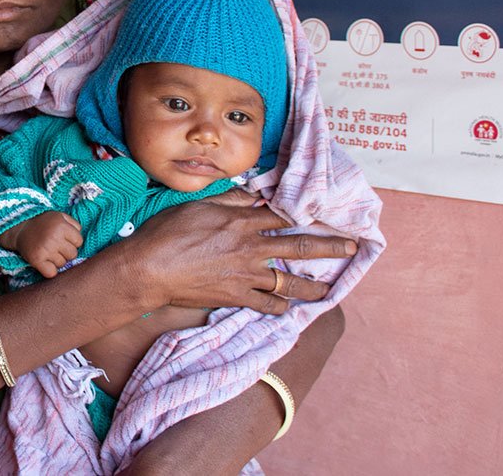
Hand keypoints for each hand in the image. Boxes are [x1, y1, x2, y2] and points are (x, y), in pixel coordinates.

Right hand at [0, 212, 82, 278]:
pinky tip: (45, 262)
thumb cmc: (44, 223)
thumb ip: (74, 224)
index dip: (72, 241)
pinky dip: (49, 270)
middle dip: (66, 251)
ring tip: (48, 251)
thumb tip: (80, 240)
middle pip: (72, 254)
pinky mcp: (36, 260)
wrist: (20, 228)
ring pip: (62, 264)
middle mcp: (54, 237)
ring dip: (57, 260)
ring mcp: (45, 249)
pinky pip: (51, 273)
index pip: (79, 242)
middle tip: (55, 246)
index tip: (63, 238)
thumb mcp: (60, 216)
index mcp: (61, 225)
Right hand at [122, 189, 355, 314]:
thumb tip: (253, 196)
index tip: (326, 214)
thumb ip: (229, 201)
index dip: (307, 214)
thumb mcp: (198, 205)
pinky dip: (281, 306)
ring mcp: (246, 276)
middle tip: (352, 248)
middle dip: (329, 247)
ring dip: (313, 286)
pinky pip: (268, 304)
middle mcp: (251, 249)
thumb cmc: (168, 232)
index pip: (283, 216)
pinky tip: (288, 306)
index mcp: (242, 222)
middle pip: (299, 246)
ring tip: (329, 291)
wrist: (150, 269)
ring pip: (290, 281)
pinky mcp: (236, 297)